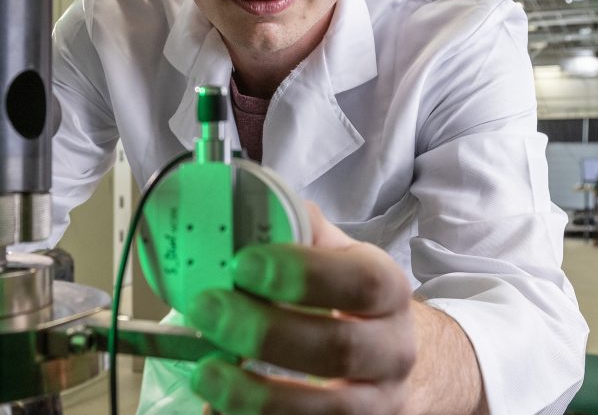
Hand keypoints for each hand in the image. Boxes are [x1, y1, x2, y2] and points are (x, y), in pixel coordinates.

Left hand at [185, 204, 417, 413]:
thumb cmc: (347, 300)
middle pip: (337, 349)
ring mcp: (377, 402)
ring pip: (327, 412)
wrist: (390, 356)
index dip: (302, 274)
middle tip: (207, 311)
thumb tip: (239, 204)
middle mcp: (392, 350)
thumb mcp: (335, 256)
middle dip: (264, 332)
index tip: (243, 265)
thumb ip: (296, 230)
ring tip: (205, 373)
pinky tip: (217, 410)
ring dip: (256, 395)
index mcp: (388, 291)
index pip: (361, 282)